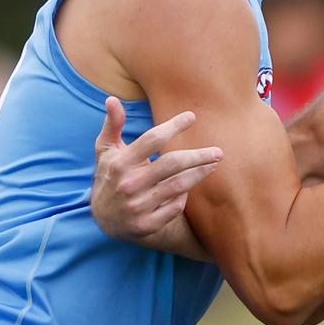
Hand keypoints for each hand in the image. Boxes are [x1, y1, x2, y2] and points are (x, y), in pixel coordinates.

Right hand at [92, 97, 223, 241]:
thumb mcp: (106, 151)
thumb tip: (112, 99)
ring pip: (178, 186)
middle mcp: (129, 184)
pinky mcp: (147, 225)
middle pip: (171, 164)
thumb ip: (112, 126)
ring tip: (214, 164)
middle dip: (198, 156)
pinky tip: (191, 188)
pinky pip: (175, 207)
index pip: (151, 139)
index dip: (173, 126)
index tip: (192, 116)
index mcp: (120, 163)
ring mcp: (138, 206)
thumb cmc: (111, 176)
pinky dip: (185, 197)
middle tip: (219, 151)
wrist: (104, 220)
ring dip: (199, 174)